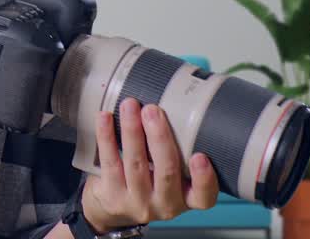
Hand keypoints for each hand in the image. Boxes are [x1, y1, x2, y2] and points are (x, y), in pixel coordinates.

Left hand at [82, 97, 218, 232]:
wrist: (114, 208)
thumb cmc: (150, 183)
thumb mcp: (172, 176)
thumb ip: (179, 151)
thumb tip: (180, 101)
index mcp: (187, 198)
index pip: (204, 196)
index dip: (204, 178)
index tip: (200, 156)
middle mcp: (165, 204)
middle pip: (166, 172)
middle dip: (159, 138)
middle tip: (153, 110)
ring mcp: (137, 202)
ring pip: (136, 164)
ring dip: (132, 131)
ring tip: (130, 106)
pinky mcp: (112, 195)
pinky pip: (110, 162)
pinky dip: (106, 137)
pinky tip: (105, 118)